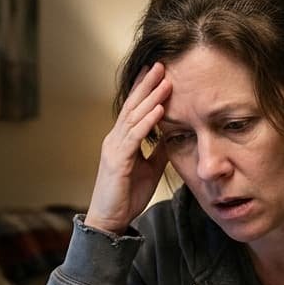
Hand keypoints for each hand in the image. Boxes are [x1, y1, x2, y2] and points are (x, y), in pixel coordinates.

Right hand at [84, 62, 171, 233]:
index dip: (145, 89)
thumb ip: (158, 151)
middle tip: (160, 64)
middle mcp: (115, 140)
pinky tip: (159, 110)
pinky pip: (134, 137)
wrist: (110, 221)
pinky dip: (147, 122)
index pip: (134, 109)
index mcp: (122, 140)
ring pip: (134, 117)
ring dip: (150, 97)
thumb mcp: (149, 169)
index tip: (157, 72)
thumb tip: (173, 136)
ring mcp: (114, 149)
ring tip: (165, 80)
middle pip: (132, 106)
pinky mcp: (117, 162)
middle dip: (147, 84)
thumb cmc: (127, 196)